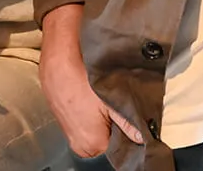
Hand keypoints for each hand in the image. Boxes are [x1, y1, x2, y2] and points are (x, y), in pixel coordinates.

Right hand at [39, 38, 142, 156]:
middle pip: (106, 140)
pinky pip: (81, 118)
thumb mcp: (112, 98)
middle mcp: (78, 142)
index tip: (131, 117)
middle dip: (114, 124)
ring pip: (94, 128)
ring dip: (101, 116)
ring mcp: (68, 130)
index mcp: (92, 144)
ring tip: (101, 97)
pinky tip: (90, 94)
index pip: (119, 147)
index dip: (127, 132)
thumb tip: (143, 136)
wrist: (58, 54)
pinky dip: (88, 108)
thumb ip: (129, 122)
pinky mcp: (61, 116)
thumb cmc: (80, 74)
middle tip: (115, 104)